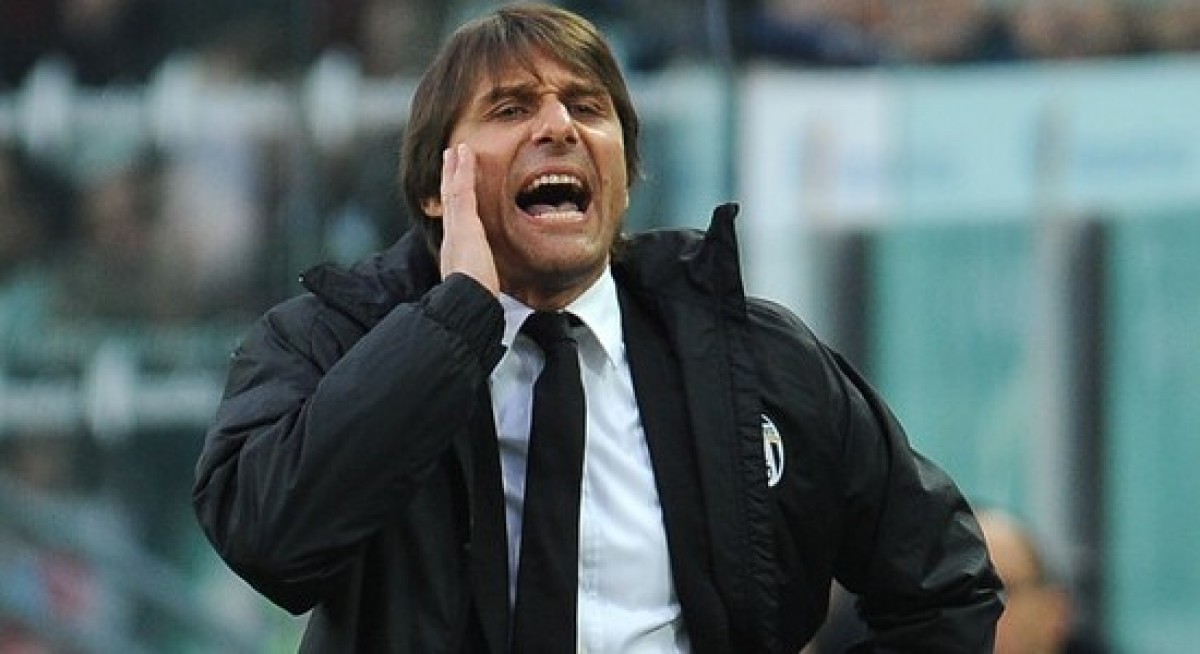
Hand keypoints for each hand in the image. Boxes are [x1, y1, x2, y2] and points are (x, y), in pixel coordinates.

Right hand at [438, 144, 498, 295]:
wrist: (466, 300)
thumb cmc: (475, 298)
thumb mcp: (478, 287)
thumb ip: (480, 283)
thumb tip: (485, 291)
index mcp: (457, 251)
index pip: (455, 220)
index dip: (452, 202)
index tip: (453, 187)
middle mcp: (453, 236)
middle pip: (449, 200)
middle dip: (449, 180)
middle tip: (449, 160)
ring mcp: (456, 227)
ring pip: (453, 191)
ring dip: (455, 169)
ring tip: (456, 151)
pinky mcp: (463, 222)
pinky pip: (462, 190)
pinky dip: (462, 170)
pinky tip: (464, 153)